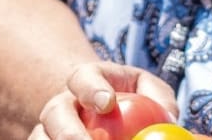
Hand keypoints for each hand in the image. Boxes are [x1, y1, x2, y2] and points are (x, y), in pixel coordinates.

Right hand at [28, 61, 178, 139]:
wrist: (100, 113)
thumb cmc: (132, 98)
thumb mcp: (148, 89)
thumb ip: (159, 99)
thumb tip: (171, 119)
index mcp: (87, 80)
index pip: (83, 77)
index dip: (92, 89)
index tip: (108, 103)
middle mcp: (62, 104)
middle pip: (55, 112)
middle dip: (69, 132)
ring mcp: (48, 130)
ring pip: (40, 139)